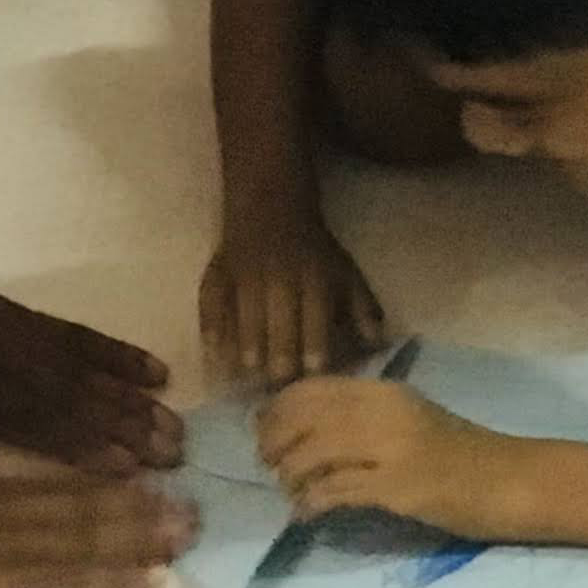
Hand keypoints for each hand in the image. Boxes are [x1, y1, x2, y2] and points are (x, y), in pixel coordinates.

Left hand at [0, 253, 182, 469]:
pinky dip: (111, 350)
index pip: (25, 417)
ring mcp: (4, 328)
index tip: (126, 469)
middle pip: (68, 393)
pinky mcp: (6, 311)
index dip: (76, 443)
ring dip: (128, 395)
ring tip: (175, 423)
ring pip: (78, 365)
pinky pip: (68, 331)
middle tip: (178, 454)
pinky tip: (147, 367)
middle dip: (123, 425)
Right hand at [0, 453, 196, 587]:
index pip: (46, 488)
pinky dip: (104, 585)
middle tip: (193, 515)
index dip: (100, 490)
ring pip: (78, 546)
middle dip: (135, 516)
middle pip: (76, 514)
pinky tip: (141, 586)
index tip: (145, 487)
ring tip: (182, 544)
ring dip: (134, 545)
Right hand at [198, 225, 384, 387]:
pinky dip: (210, 325)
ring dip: (245, 342)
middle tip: (278, 381)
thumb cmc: (313, 250)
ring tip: (246, 372)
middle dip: (279, 349)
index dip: (314, 342)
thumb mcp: (344, 272)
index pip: (314, 313)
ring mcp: (244, 274)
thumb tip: (378, 343)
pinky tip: (212, 352)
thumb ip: (361, 309)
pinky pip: (210, 300)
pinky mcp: (218, 272)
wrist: (271, 206)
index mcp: (313, 277)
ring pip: (244, 311)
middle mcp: (278, 277)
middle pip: (278, 316)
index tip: (313, 371)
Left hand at [256, 379, 517, 534]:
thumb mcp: (407, 417)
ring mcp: (391, 448)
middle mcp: (383, 411)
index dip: (277, 410)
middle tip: (268, 464)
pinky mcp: (399, 486)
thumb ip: (362, 415)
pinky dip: (313, 502)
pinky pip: (337, 490)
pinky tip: (306, 514)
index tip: (261, 430)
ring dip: (292, 475)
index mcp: (383, 391)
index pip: (312, 389)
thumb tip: (307, 428)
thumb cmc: (459, 452)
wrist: (512, 481)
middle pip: (305, 418)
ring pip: (315, 453)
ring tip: (290, 492)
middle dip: (276, 442)